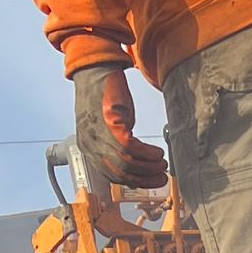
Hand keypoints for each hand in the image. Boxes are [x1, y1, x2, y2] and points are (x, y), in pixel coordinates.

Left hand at [73, 64, 167, 188]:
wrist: (93, 71)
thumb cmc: (101, 98)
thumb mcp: (105, 128)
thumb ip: (114, 145)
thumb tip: (133, 163)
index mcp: (89, 149)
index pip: (112, 175)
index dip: (135, 181)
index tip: (153, 182)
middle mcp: (91, 145)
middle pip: (120, 173)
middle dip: (144, 178)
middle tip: (162, 176)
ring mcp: (98, 135)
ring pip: (126, 162)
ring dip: (148, 166)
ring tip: (162, 163)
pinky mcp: (109, 122)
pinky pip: (130, 146)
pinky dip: (147, 152)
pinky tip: (157, 152)